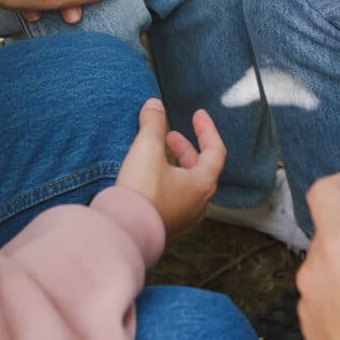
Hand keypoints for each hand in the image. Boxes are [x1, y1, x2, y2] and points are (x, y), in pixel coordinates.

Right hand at [116, 98, 226, 241]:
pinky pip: (173, 202)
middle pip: (200, 170)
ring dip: (174, 167)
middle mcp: (198, 205)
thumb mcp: (147, 149)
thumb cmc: (141, 192)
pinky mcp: (166, 230)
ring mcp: (183, 220)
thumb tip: (154, 104)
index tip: (198, 114)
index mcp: (203, 185)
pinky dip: (165, 184)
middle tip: (169, 136)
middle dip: (185, 149)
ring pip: (186, 187)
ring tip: (154, 156)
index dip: (207, 129)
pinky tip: (146, 181)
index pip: (216, 151)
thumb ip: (153, 124)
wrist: (123, 235)